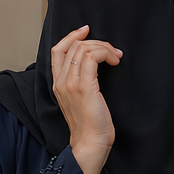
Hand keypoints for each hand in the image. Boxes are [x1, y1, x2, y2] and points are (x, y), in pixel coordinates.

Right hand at [50, 25, 120, 173]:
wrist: (90, 142)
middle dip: (95, 41)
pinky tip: (115, 61)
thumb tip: (94, 63)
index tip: (86, 30)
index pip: (57, 50)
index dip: (71, 36)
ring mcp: (71, 83)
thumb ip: (80, 82)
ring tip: (116, 56)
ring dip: (104, 47)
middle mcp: (61, 81)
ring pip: (84, 49)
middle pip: (73, 45)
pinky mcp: (84, 86)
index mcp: (57, 84)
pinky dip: (105, 53)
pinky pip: (92, 57)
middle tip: (112, 49)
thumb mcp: (80, 99)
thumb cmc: (89, 125)